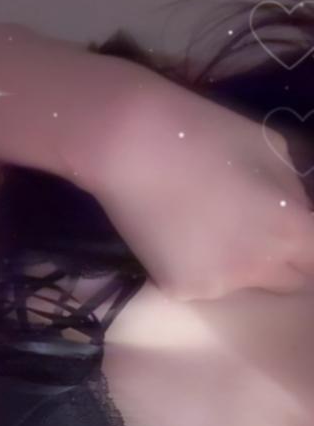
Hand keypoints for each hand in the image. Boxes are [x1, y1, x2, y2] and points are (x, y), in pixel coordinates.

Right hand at [92, 79, 313, 299]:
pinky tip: (177, 232)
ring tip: (205, 223)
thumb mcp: (273, 150)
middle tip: (256, 229)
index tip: (300, 238)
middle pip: (288, 283)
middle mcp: (257, 269)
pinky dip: (196, 266)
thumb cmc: (207, 134)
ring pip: (242, 283)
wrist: (130, 146)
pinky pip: (202, 283)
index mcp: (289, 232)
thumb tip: (297, 213)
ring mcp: (217, 286)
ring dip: (237, 264)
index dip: (310, 248)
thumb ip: (293, 192)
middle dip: (283, 262)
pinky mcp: (179, 291)